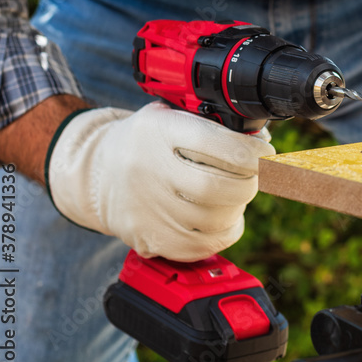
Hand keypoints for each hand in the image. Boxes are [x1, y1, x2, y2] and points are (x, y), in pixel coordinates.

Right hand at [46, 102, 275, 261]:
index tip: (265, 152)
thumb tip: (262, 139)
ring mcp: (146, 208)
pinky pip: (201, 246)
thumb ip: (214, 123)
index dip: (253, 152)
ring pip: (214, 221)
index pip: (219, 145)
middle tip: (254, 176)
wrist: (96, 172)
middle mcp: (148, 170)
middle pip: (217, 188)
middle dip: (249, 183)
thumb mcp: (173, 115)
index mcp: (159, 131)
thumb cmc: (148, 141)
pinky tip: (223, 219)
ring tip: (235, 196)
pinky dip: (224, 233)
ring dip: (238, 209)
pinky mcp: (148, 238)